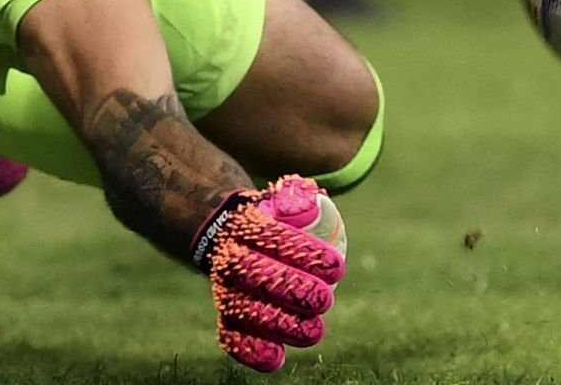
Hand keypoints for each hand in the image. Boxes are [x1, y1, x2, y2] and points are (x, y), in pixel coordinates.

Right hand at [191, 175, 347, 371]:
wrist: (228, 236)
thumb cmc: (271, 220)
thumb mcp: (281, 201)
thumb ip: (297, 201)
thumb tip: (312, 206)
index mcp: (243, 226)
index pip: (271, 236)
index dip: (302, 251)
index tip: (336, 266)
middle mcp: (228, 257)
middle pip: (253, 273)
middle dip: (291, 289)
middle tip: (326, 300)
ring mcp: (224, 288)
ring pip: (242, 307)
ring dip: (278, 323)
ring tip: (314, 331)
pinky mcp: (227, 315)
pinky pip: (230, 334)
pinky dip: (249, 349)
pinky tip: (275, 359)